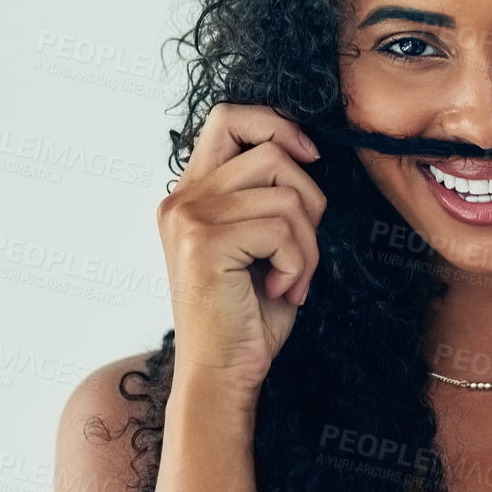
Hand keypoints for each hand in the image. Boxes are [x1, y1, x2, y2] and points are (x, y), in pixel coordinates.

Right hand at [156, 102, 326, 398]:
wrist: (222, 374)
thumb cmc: (247, 317)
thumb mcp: (260, 243)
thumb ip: (268, 195)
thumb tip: (306, 153)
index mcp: (192, 194)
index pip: (229, 117)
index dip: (278, 125)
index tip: (309, 158)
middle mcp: (182, 199)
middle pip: (272, 152)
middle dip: (309, 201)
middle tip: (302, 252)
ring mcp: (189, 218)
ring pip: (286, 196)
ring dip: (307, 244)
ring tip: (290, 279)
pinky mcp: (205, 243)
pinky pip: (283, 231)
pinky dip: (298, 264)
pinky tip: (279, 291)